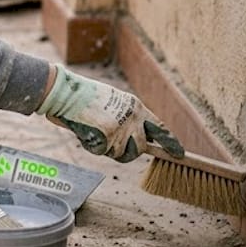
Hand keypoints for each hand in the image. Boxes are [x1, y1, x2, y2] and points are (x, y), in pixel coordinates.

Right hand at [38, 66, 183, 161]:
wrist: (66, 92)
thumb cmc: (85, 97)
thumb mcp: (114, 102)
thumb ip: (127, 118)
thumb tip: (136, 139)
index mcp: (136, 107)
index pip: (160, 128)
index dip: (170, 143)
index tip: (179, 154)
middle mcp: (132, 119)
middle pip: (140, 149)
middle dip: (128, 151)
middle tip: (110, 142)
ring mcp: (121, 129)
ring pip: (119, 154)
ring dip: (106, 148)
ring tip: (94, 130)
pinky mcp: (107, 138)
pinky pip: (101, 152)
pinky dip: (90, 145)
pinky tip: (84, 130)